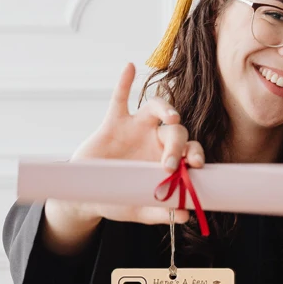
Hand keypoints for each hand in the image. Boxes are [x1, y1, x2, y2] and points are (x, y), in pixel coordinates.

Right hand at [42, 64, 204, 251]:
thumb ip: (161, 212)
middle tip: (170, 164)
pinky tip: (129, 67)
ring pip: (156, 107)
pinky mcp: (113, 122)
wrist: (86, 196)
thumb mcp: (138, 209)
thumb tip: (184, 216)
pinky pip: (119, 98)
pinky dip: (124, 82)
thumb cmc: (118, 199)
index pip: (191, 150)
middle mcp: (156, 139)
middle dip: (178, 146)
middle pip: (177, 131)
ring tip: (171, 117)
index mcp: (169, 158)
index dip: (196, 154)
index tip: (195, 166)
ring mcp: (136, 128)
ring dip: (165, 109)